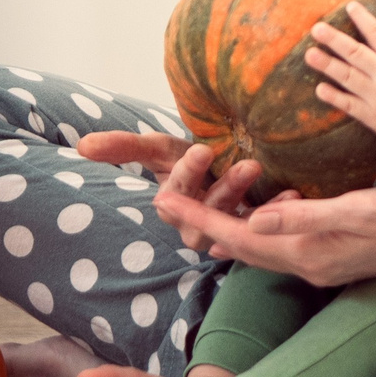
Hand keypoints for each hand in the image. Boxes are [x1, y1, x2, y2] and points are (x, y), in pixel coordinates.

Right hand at [81, 133, 298, 260]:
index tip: (202, 149)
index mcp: (173, 205)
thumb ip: (124, 147)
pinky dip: (280, 210)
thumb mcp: (158, 148)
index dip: (188, 173)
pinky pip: (267, 227)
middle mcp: (198, 224)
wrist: (219, 168)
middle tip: (247, 166)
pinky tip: (294, 193)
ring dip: (252, 200)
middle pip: (210, 213)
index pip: (178, 192)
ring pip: (236, 222)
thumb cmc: (188, 159)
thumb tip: (81, 145)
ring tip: (266, 172)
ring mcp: (226, 230)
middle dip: (226, 191)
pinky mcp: (254, 232)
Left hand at [152, 177, 375, 288]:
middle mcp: (307, 264)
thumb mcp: (357, 210)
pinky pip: (280, 246)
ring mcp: (320, 264)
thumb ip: (305, 216)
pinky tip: (256, 215)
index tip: (162, 201)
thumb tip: (253, 219)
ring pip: (259, 249)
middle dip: (201, 225)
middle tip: (165, 203)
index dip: (198, 219)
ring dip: (226, 229)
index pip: (238, 237)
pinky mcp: (331, 257)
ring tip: (198, 210)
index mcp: (307, 254)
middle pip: (240, 247)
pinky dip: (258, 231)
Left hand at [306, 1, 375, 146]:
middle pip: (355, 53)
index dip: (363, 18)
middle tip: (316, 28)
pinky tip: (319, 89)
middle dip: (334, 40)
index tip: (349, 5)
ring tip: (309, 54)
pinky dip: (334, 97)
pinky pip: (349, 105)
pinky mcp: (372, 116)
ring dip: (327, 65)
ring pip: (347, 77)